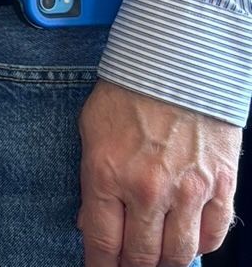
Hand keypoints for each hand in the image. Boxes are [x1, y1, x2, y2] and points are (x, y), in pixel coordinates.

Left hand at [78, 79, 240, 266]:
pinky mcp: (220, 187)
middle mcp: (147, 189)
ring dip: (165, 264)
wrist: (176, 63)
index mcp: (106, 174)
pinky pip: (213, 236)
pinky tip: (188, 242)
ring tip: (156, 261)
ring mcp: (187, 191)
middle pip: (140, 256)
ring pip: (179, 255)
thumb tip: (90, 221)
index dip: (99, 265)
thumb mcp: (90, 131)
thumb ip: (91, 180)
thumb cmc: (128, 92)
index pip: (101, 241)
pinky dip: (201, 247)